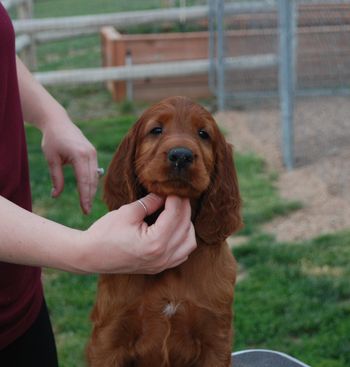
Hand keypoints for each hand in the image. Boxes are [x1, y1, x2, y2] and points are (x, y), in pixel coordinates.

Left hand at [41, 119, 97, 214]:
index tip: (84, 210)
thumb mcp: (51, 159)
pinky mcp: (93, 153)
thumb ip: (56, 178)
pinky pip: (94, 171)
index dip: (85, 197)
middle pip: (92, 181)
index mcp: (80, 155)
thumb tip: (55, 196)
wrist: (58, 122)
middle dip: (89, 197)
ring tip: (86, 204)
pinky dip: (92, 182)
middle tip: (86, 211)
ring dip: (92, 190)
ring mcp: (93, 153)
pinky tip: (88, 191)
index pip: (84, 181)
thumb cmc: (52, 140)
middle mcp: (90, 154)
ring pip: (95, 177)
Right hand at [80, 194, 196, 273]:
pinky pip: (182, 253)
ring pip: (189, 241)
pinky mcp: (159, 267)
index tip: (173, 186)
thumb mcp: (127, 212)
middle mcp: (163, 256)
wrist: (90, 256)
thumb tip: (164, 193)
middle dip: (183, 206)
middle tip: (175, 194)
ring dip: (186, 223)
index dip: (176, 196)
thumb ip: (150, 202)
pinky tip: (174, 227)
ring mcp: (162, 264)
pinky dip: (183, 239)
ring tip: (174, 210)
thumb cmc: (105, 233)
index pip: (176, 213)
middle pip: (185, 225)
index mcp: (155, 242)